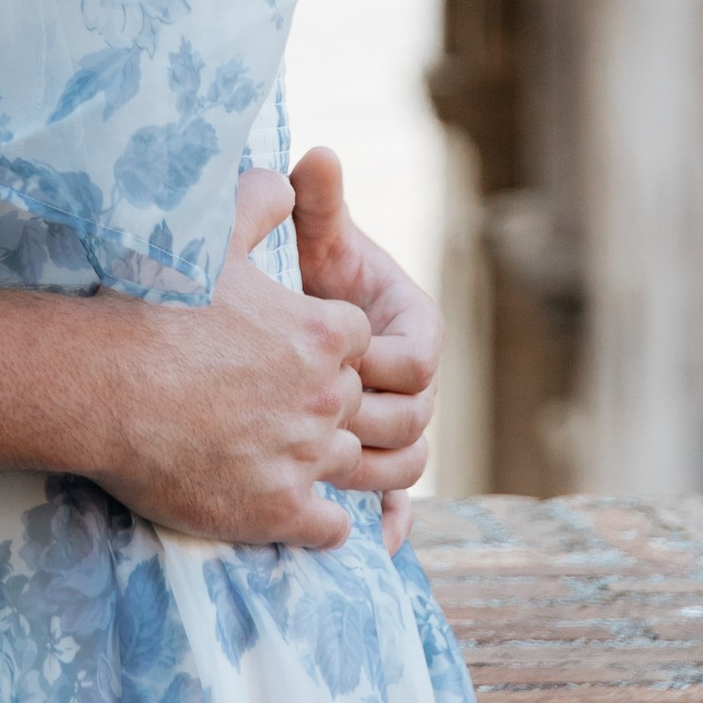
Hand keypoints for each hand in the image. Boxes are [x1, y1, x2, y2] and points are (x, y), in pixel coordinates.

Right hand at [99, 167, 369, 547]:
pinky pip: (331, 528)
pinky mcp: (278, 511)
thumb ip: (261, 200)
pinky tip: (291, 503)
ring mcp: (304, 459)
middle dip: (322, 401)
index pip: (356, 343)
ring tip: (274, 450)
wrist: (101, 384)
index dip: (324, 345)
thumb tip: (287, 180)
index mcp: (321, 334)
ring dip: (318, 457)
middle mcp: (325, 398)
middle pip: (352, 402)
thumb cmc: (153, 304)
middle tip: (271, 400)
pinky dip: (319, 520)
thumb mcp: (211, 234)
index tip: (286, 350)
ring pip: (345, 463)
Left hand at [289, 144, 440, 551]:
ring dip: (375, 477)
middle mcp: (415, 381)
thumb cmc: (301, 269)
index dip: (382, 364)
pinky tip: (372, 548)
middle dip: (370, 423)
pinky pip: (395, 504)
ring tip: (330, 481)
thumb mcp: (309, 237)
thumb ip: (318, 202)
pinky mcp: (376, 461)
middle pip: (413, 420)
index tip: (343, 360)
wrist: (285, 312)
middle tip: (320, 426)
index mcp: (414, 326)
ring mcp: (397, 424)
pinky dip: (388, 526)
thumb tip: (318, 154)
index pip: (418, 359)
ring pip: (405, 465)